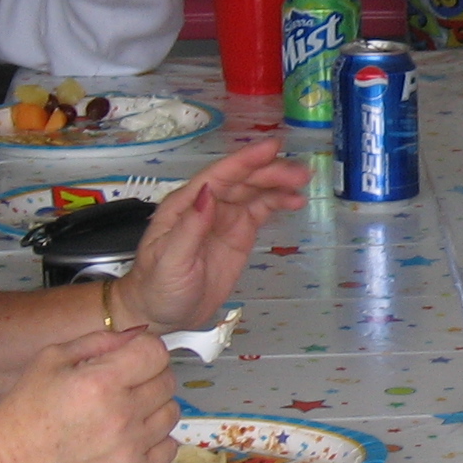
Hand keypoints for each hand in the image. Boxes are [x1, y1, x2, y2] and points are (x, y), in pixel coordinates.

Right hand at [0, 327, 182, 462]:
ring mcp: (130, 450)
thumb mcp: (50, 360)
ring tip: (123, 413)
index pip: (156, 352)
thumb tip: (136, 334)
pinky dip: (155, 440)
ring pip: (171, 413)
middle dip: (148, 376)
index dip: (145, 349)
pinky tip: (130, 438)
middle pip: (167, 381)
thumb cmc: (23, 415)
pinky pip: (168, 448)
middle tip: (122, 385)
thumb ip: (99, 341)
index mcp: (100, 382)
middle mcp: (121, 416)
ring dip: (152, 408)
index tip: (133, 356)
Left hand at [113, 138, 308, 332]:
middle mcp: (207, 205)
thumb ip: (190, 227)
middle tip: (300, 172)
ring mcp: (225, 219)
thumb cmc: (158, 287)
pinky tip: (295, 200)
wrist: (161, 314)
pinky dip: (278, 202)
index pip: (218, 176)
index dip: (245, 161)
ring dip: (278, 184)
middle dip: (270, 172)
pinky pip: (261, 211)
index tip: (271, 148)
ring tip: (303, 181)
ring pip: (254, 192)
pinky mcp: (238, 234)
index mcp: (186, 205)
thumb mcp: (170, 260)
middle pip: (241, 180)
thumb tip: (208, 193)